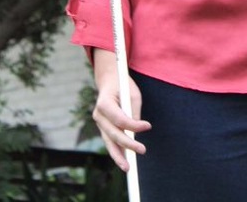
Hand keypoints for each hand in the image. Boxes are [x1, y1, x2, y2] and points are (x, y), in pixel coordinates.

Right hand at [92, 49, 150, 170]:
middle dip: (128, 144)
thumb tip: (138, 130)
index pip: (119, 119)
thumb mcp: (132, 94)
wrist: (108, 80)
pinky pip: (110, 141)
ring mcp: (99, 122)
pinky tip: (123, 161)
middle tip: (142, 150)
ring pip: (109, 141)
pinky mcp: (103, 127)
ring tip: (127, 167)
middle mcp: (98, 115)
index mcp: (104, 103)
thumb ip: (134, 112)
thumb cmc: (122, 85)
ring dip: (118, 155)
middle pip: (113, 134)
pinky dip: (117, 151)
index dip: (133, 125)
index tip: (148, 126)